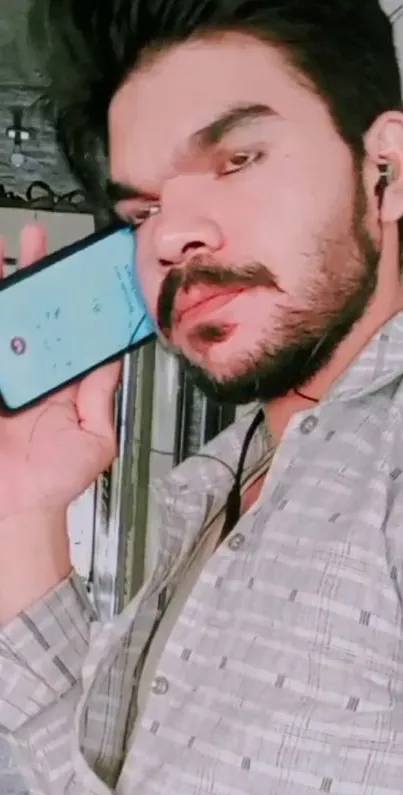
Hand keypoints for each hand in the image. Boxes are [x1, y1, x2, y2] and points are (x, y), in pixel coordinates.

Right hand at [0, 222, 120, 519]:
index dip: (71, 298)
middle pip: (28, 314)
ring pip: (1, 320)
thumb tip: (115, 357)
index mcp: (60, 381)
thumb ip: (102, 395)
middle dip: (31, 276)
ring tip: (7, 251)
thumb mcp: (95, 437)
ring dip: (3, 286)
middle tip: (35, 241)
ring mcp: (1, 375)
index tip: (78, 269)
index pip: (66, 329)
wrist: (15, 511)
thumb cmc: (53, 483)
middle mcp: (27, 372)